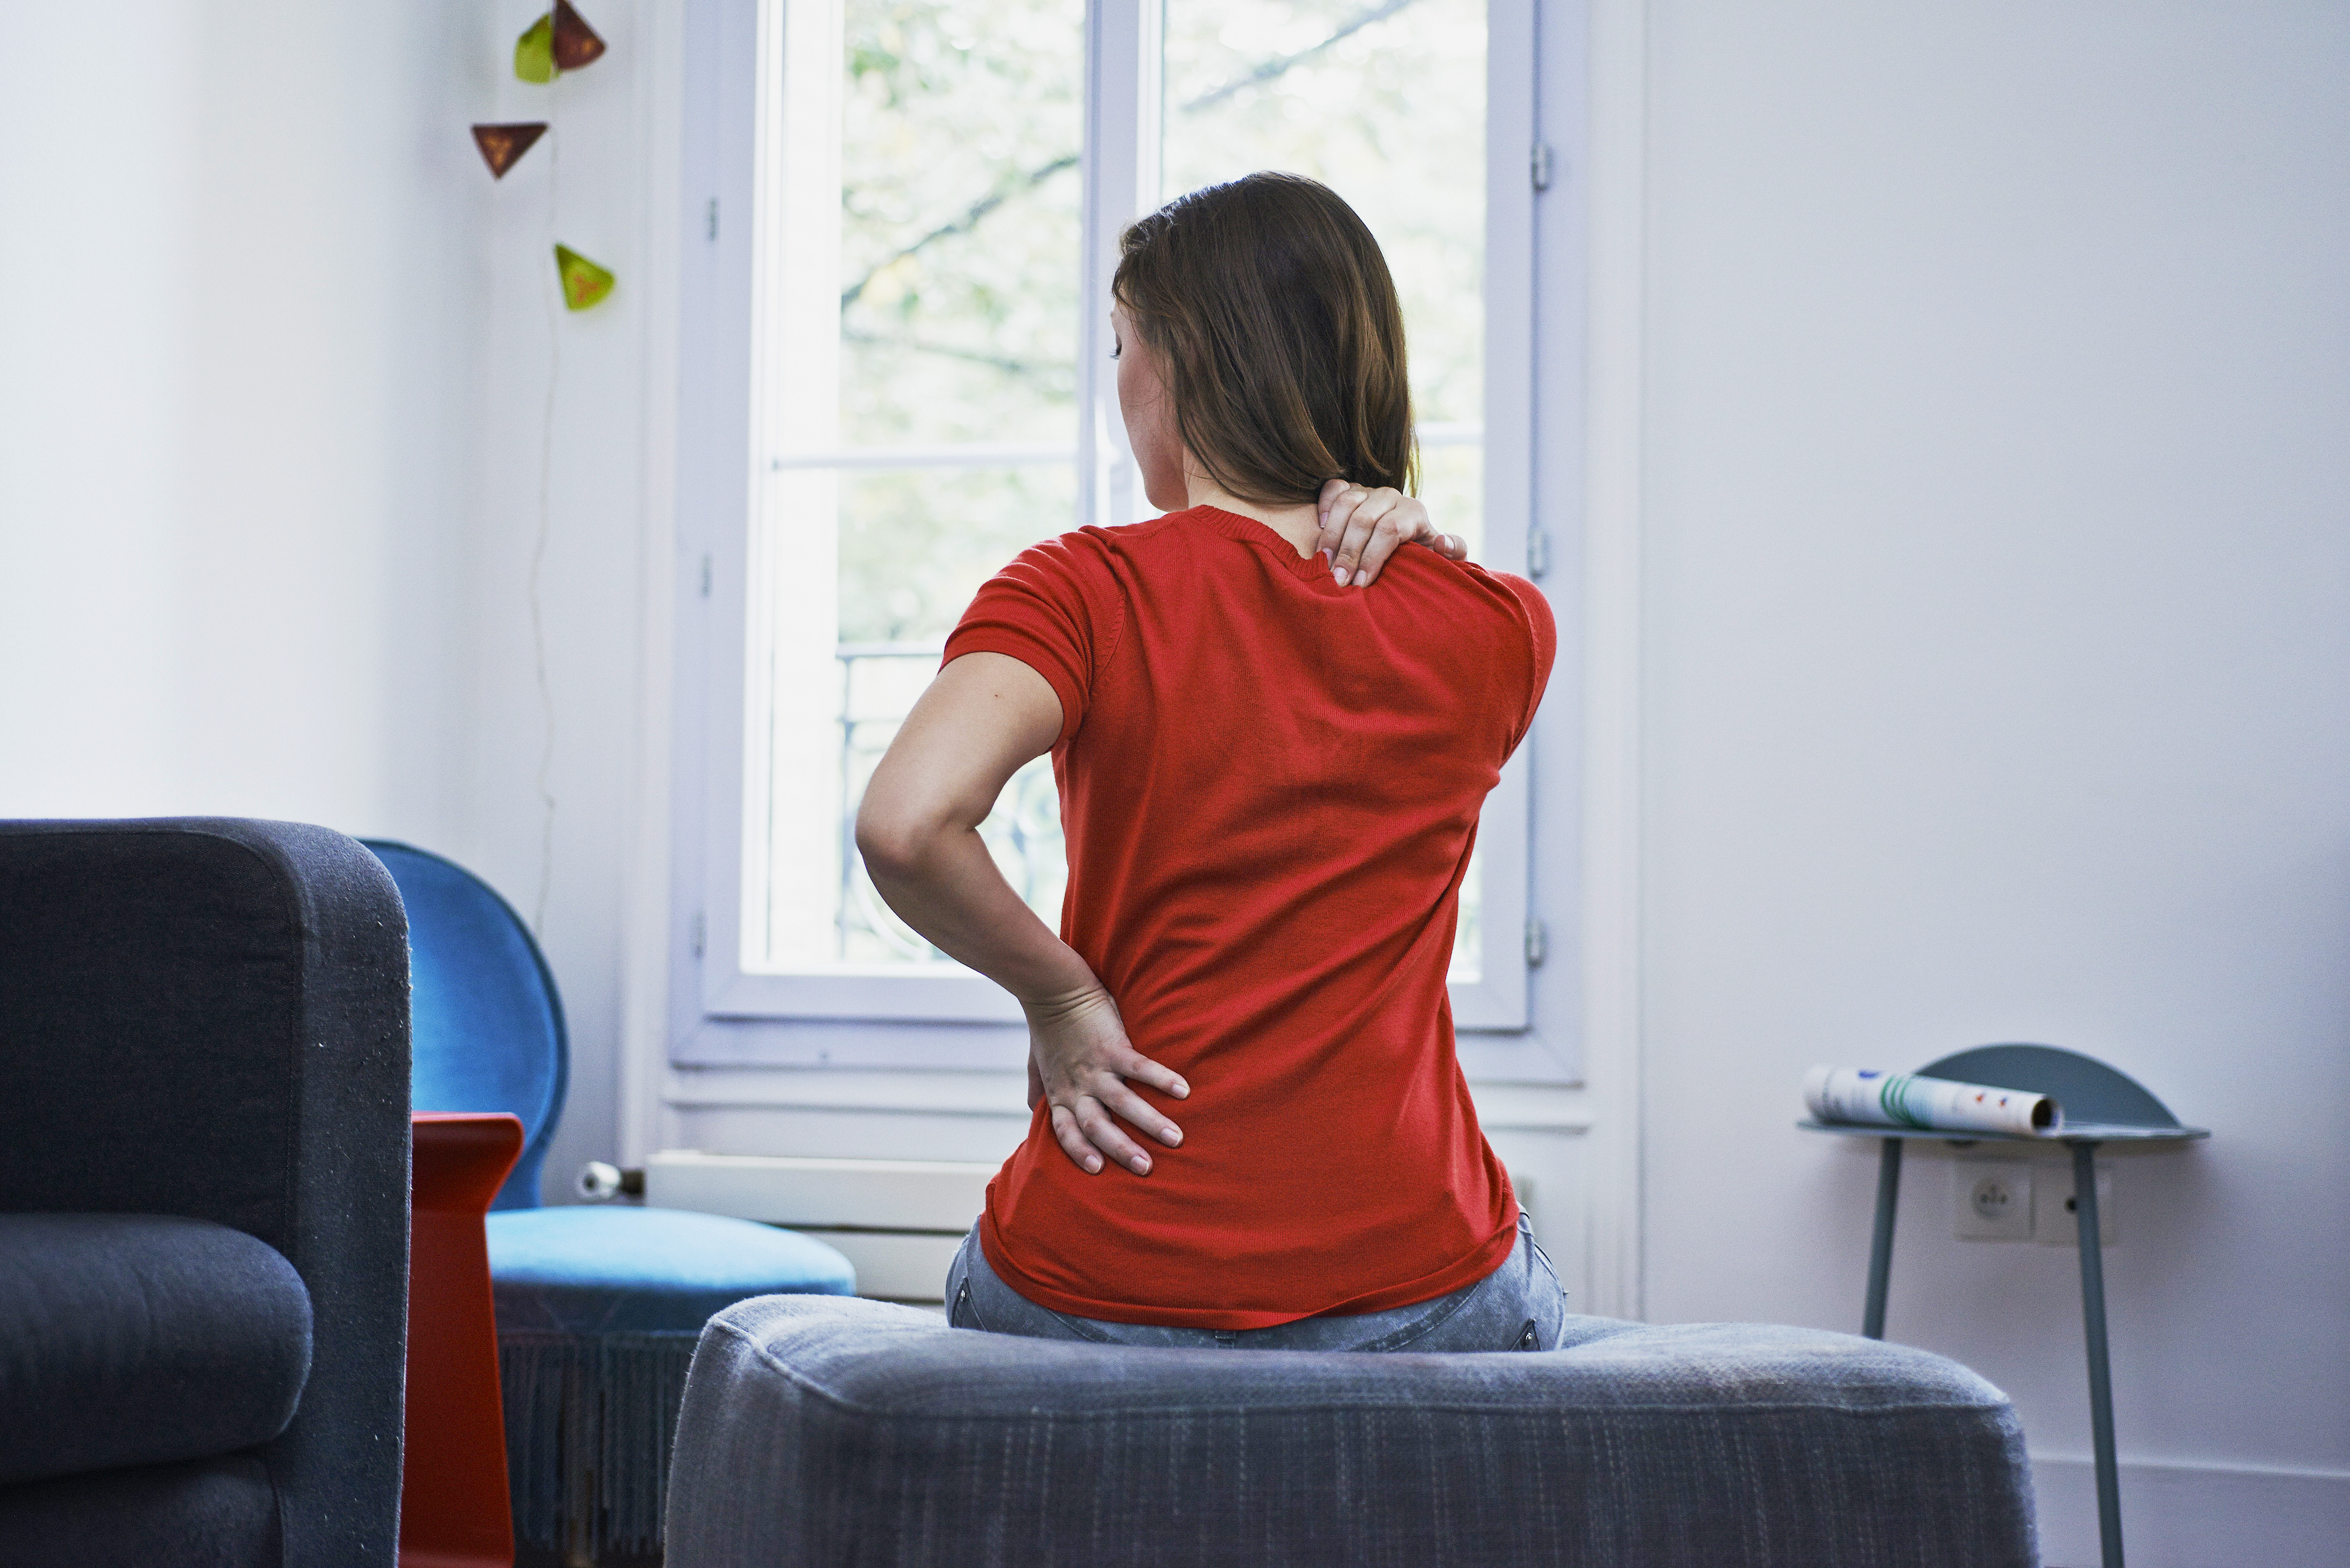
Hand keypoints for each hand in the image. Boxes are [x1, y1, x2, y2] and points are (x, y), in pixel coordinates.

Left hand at [1024, 985, 1187, 1174]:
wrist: (1053, 991)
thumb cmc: (1047, 1029)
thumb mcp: (1037, 1065)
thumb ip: (1039, 1089)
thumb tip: (1034, 1109)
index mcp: (1060, 1095)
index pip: (1066, 1132)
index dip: (1079, 1152)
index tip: (1098, 1169)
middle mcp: (1076, 1087)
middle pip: (1097, 1126)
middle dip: (1121, 1149)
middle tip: (1146, 1169)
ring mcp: (1095, 1068)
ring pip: (1121, 1102)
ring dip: (1149, 1122)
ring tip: (1175, 1138)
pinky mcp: (1112, 1046)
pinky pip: (1139, 1068)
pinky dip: (1160, 1079)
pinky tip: (1183, 1091)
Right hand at [1316, 479, 1469, 587]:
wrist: (1408, 544)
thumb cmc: (1421, 558)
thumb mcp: (1443, 560)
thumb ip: (1455, 553)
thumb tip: (1443, 542)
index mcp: (1414, 512)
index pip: (1389, 529)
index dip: (1372, 557)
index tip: (1361, 584)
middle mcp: (1391, 496)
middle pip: (1364, 519)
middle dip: (1349, 553)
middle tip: (1337, 581)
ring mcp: (1369, 491)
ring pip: (1346, 504)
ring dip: (1331, 536)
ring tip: (1324, 564)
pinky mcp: (1351, 489)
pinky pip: (1333, 488)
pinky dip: (1324, 505)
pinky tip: (1318, 528)